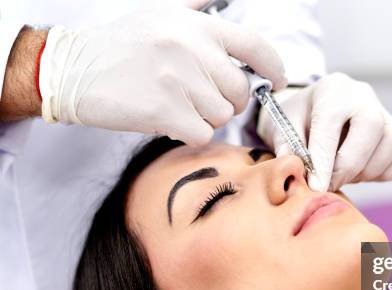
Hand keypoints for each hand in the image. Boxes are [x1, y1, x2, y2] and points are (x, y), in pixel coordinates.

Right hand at [39, 6, 286, 145]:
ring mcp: (179, 79)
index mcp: (196, 26)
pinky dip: (188, 132)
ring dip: (204, 117)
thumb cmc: (121, 45)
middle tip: (199, 98)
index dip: (274, 66)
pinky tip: (167, 118)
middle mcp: (192, 49)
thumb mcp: (160, 13)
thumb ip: (196, 7)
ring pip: (222, 115)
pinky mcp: (165, 110)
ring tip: (176, 103)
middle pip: (240, 91)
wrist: (73, 69)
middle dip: (227, 101)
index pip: (254, 45)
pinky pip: (202, 133)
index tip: (276, 80)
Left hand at [257, 73, 391, 190]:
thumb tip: (296, 170)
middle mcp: (363, 95)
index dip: (324, 159)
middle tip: (329, 185)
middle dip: (349, 165)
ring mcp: (384, 112)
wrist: (311, 115)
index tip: (316, 186)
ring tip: (342, 176)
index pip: (331, 122)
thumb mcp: (281, 129)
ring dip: (367, 170)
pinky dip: (383, 171)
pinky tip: (359, 173)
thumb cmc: (295, 122)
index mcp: (332, 89)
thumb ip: (286, 147)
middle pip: (372, 127)